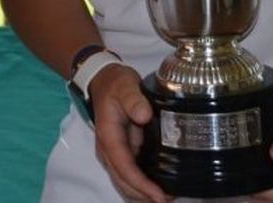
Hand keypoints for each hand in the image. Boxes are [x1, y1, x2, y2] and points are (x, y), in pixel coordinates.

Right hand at [89, 63, 167, 202]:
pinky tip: (157, 187)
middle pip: (123, 181)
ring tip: (166, 197)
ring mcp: (113, 152)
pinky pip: (129, 174)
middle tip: (168, 200)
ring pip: (125, 181)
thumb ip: (134, 99)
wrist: (104, 80)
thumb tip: (144, 115)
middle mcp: (108, 149)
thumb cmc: (115, 84)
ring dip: (142, 193)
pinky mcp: (121, 151)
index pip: (124, 167)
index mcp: (109, 136)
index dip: (141, 184)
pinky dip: (141, 184)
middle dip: (143, 195)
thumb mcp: (125, 85)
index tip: (159, 195)